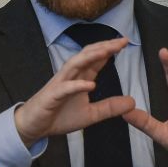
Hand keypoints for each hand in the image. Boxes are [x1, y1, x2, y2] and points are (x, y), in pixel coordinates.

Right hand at [14, 38, 134, 146]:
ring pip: (76, 64)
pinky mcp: (52, 95)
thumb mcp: (91, 115)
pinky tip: (90, 84)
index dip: (110, 50)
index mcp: (80, 77)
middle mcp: (71, 75)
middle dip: (105, 47)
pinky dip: (77, 85)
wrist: (35, 126)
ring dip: (91, 57)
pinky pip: (65, 87)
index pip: (96, 59)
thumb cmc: (60, 116)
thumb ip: (110, 107)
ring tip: (107, 51)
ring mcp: (61, 83)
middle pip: (88, 55)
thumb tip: (132, 102)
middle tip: (122, 41)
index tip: (125, 42)